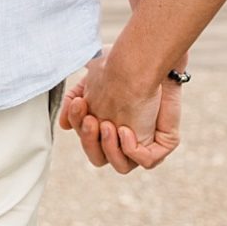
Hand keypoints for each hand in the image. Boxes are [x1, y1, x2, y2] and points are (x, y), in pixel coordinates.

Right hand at [59, 50, 182, 173]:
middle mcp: (125, 139)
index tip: (79, 103)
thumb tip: (64, 125)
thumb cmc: (121, 66)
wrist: (148, 59)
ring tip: (108, 125)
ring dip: (109, 148)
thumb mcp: (91, 82)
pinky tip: (125, 129)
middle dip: (90, 141)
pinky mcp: (162, 144)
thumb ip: (75, 102)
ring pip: (121, 166)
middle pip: (99, 157)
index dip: (80, 126)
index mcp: (107, 128)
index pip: (88, 141)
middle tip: (92, 120)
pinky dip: (131, 150)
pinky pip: (146, 161)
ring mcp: (144, 144)